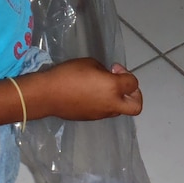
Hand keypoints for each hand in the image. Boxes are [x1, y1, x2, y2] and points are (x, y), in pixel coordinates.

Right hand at [27, 58, 141, 119]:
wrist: (47, 95)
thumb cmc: (68, 74)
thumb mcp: (90, 63)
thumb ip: (104, 71)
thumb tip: (107, 77)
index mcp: (113, 88)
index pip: (133, 83)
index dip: (126, 73)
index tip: (113, 69)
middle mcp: (111, 104)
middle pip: (136, 106)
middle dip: (135, 96)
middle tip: (123, 85)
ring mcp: (101, 114)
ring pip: (120, 110)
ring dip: (118, 99)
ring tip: (103, 87)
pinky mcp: (91, 118)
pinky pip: (105, 111)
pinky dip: (105, 103)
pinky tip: (91, 93)